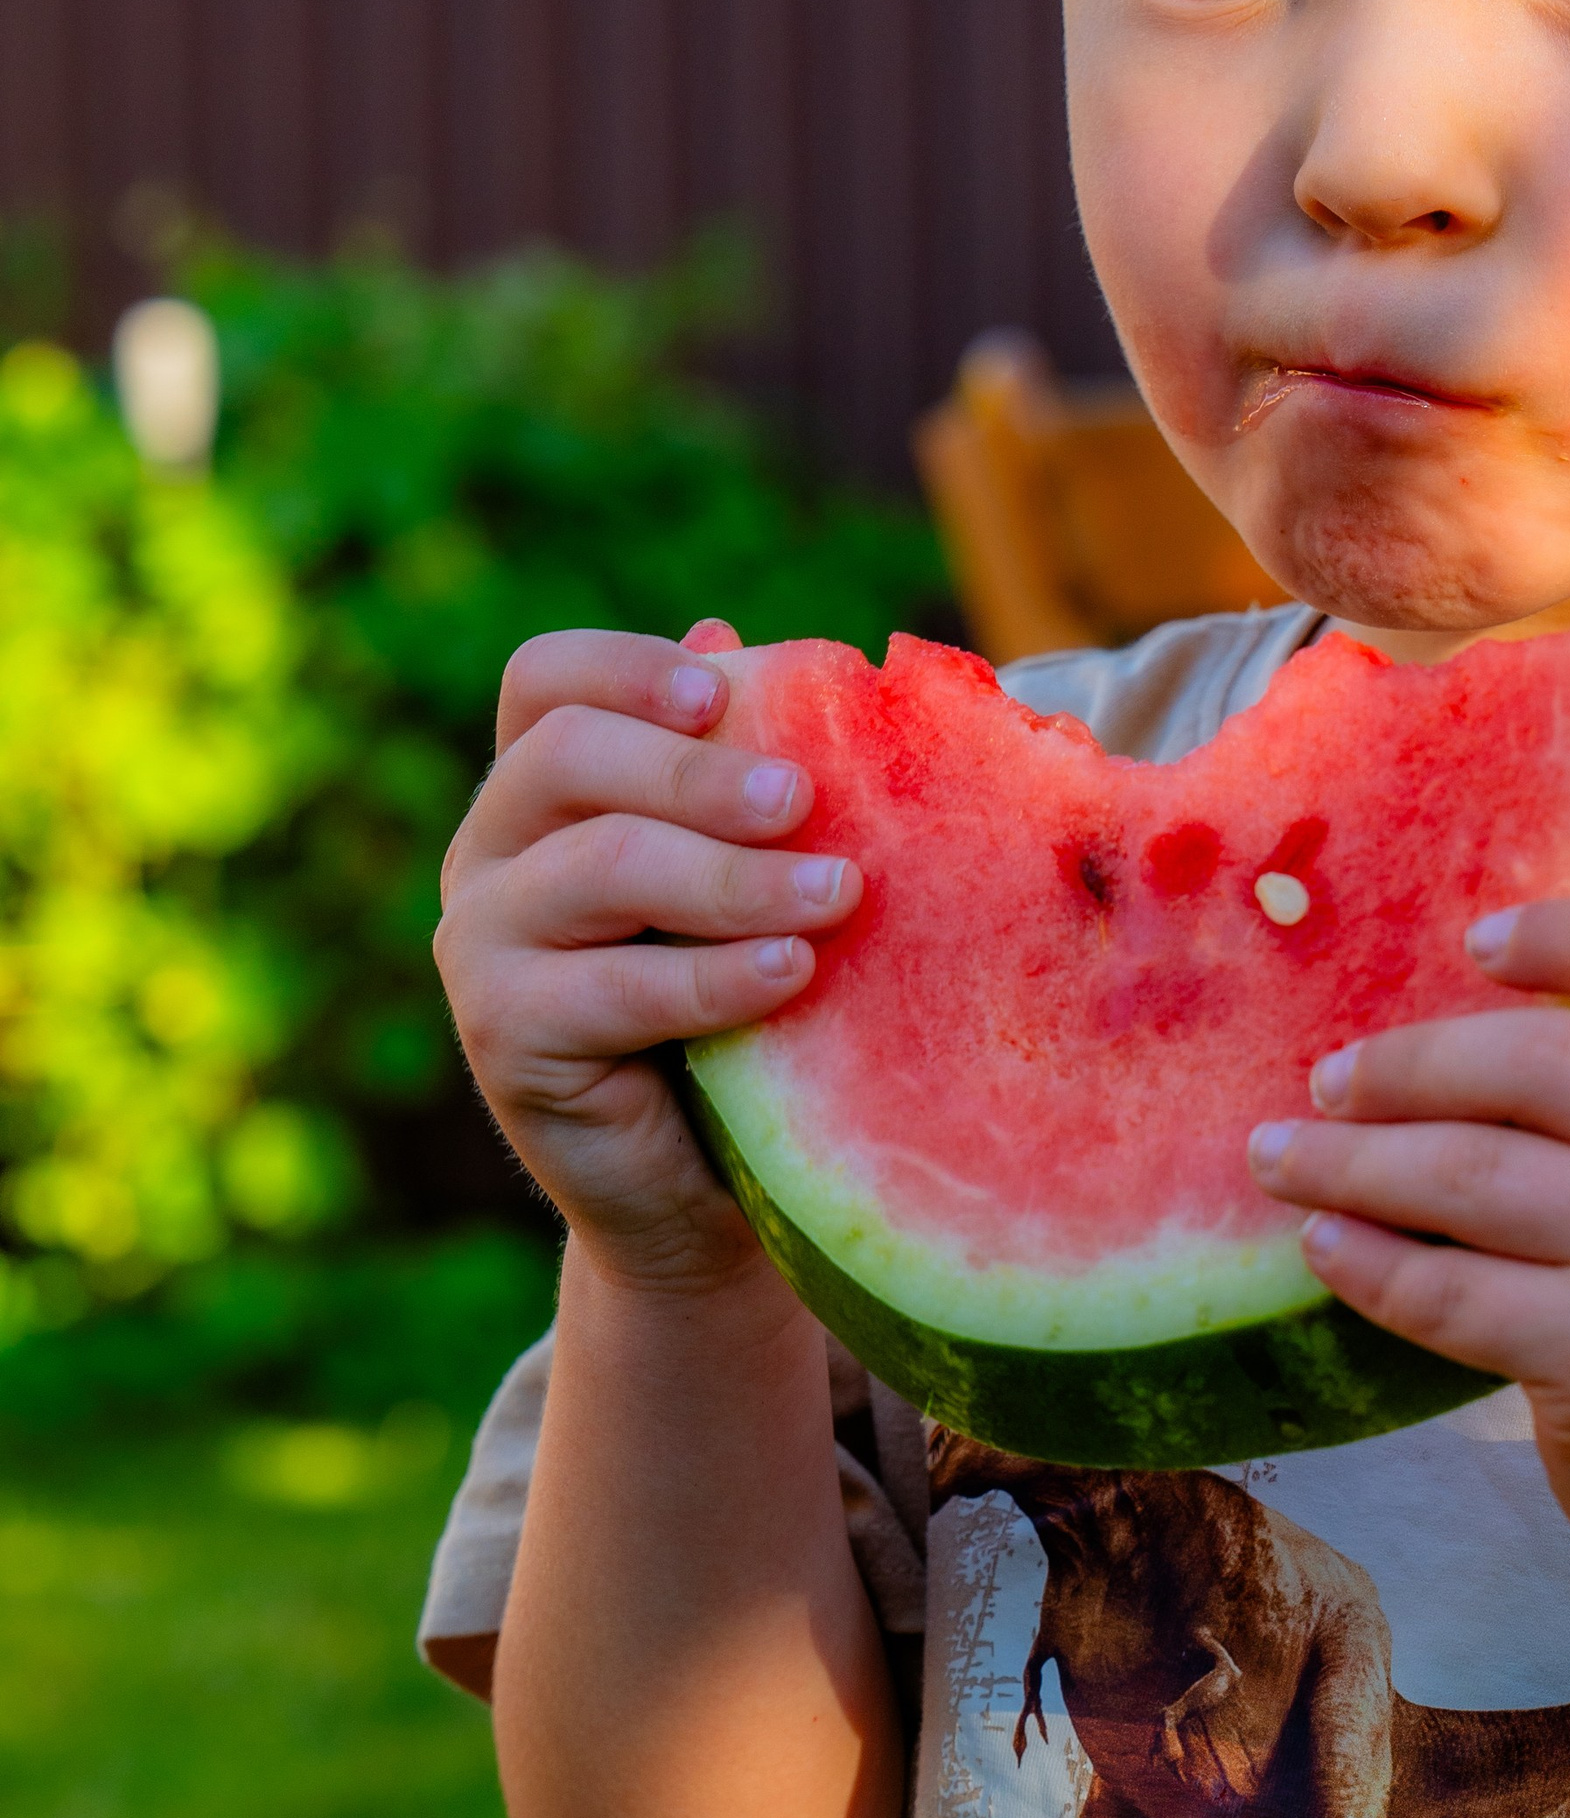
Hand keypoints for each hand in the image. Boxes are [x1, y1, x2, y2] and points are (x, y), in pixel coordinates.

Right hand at [435, 620, 863, 1293]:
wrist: (698, 1182)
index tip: (724, 691)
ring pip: (599, 865)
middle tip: (803, 799)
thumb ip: (733, 771)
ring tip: (839, 894)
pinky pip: (613, 990)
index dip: (624, 667)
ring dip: (731, 875)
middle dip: (696, 772)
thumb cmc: (734, 999)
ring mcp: (480, 943)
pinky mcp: (503, 1037)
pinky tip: (794, 971)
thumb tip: (729, 635)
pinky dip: (716, 976)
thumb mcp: (742, 875)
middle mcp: (489, 851)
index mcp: (539, 786)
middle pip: (566, 757)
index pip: (542, 681)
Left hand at [1246, 897, 1569, 1619]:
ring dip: (1354, 1160)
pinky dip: (1370, 1261)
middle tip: (1327, 1074)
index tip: (1471, 943)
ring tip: (1281, 1151)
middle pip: (1546, 1061)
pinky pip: (1452, 1291)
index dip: (1569, 931)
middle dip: (1410, 1063)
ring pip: (1475, 1177)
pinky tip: (1323, 1243)